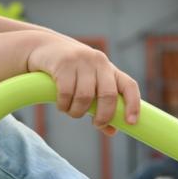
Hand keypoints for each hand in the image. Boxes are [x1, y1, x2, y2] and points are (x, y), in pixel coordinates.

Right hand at [25, 33, 139, 134]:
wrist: (44, 47)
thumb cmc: (71, 70)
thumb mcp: (89, 83)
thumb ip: (100, 105)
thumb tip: (112, 131)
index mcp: (109, 68)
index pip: (129, 85)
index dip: (133, 104)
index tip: (131, 123)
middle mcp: (98, 61)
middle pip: (108, 94)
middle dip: (103, 116)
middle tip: (96, 124)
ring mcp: (81, 60)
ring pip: (85, 97)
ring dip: (77, 112)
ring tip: (72, 111)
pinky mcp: (63, 63)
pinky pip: (66, 93)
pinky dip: (64, 106)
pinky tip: (61, 105)